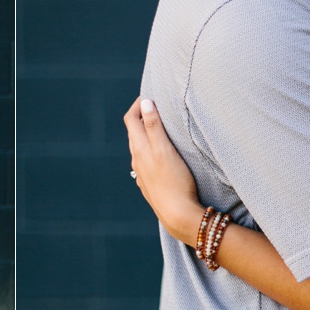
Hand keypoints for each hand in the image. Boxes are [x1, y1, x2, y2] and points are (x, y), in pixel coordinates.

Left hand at [123, 97, 204, 243]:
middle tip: (155, 106)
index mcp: (139, 149)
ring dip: (145, 135)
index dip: (138, 105)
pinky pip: (145, 162)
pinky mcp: (149, 185)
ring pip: (139, 149)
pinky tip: (159, 155)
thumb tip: (145, 102)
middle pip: (133, 133)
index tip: (149, 95)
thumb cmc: (174, 181)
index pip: (131, 119)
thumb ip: (153, 125)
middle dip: (141, 117)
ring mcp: (141, 174)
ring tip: (159, 127)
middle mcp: (137, 160)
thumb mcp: (165, 149)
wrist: (177, 215)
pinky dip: (149, 151)